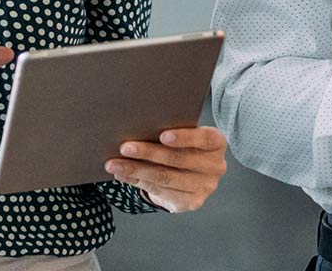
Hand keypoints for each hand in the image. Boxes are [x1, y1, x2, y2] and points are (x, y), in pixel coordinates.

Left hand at [104, 127, 226, 212]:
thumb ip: (168, 132)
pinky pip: (161, 191)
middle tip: (125, 148)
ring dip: (137, 170)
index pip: (203, 138)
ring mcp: (205, 187)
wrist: (190, 175)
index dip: (184, 137)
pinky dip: (139, 181)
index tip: (162, 135)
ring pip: (166, 177)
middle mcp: (215, 166)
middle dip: (148, 153)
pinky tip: (124, 175)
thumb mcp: (182, 136)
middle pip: (178, 159)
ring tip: (115, 164)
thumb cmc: (182, 146)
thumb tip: (135, 128)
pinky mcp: (192, 202)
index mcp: (216, 143)